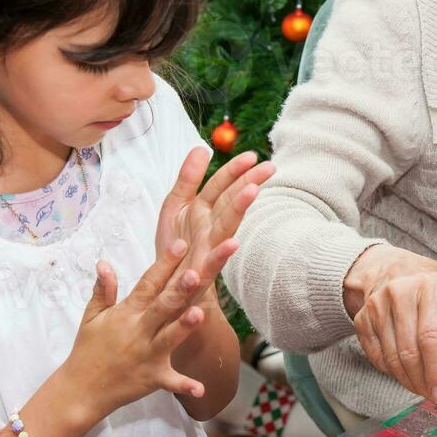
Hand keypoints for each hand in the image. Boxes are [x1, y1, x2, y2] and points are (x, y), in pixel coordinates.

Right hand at [63, 250, 215, 421]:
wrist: (79, 390)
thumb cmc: (89, 349)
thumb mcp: (92, 317)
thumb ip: (103, 290)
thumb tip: (103, 262)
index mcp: (127, 313)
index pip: (148, 283)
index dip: (164, 263)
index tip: (181, 243)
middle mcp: (139, 331)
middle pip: (163, 305)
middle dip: (179, 288)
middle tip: (196, 271)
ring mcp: (147, 355)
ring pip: (169, 337)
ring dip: (184, 327)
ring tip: (200, 314)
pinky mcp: (153, 378)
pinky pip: (171, 382)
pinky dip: (185, 385)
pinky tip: (201, 388)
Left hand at [156, 147, 273, 311]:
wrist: (168, 288)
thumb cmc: (175, 248)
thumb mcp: (176, 207)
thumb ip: (188, 179)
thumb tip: (201, 148)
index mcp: (202, 210)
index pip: (221, 184)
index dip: (234, 170)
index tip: (253, 156)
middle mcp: (210, 227)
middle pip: (230, 200)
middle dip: (248, 182)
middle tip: (268, 167)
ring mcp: (209, 249)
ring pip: (227, 225)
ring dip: (240, 209)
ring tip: (252, 191)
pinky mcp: (203, 272)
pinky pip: (214, 262)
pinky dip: (223, 254)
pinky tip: (233, 243)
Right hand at [344, 244, 436, 404]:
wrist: (392, 268)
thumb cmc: (430, 289)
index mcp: (431, 286)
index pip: (432, 338)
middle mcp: (401, 292)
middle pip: (410, 351)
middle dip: (423, 381)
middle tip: (434, 396)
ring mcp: (377, 305)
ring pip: (392, 358)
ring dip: (409, 381)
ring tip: (422, 387)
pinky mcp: (362, 319)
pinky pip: (377, 357)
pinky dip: (392, 372)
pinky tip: (405, 374)